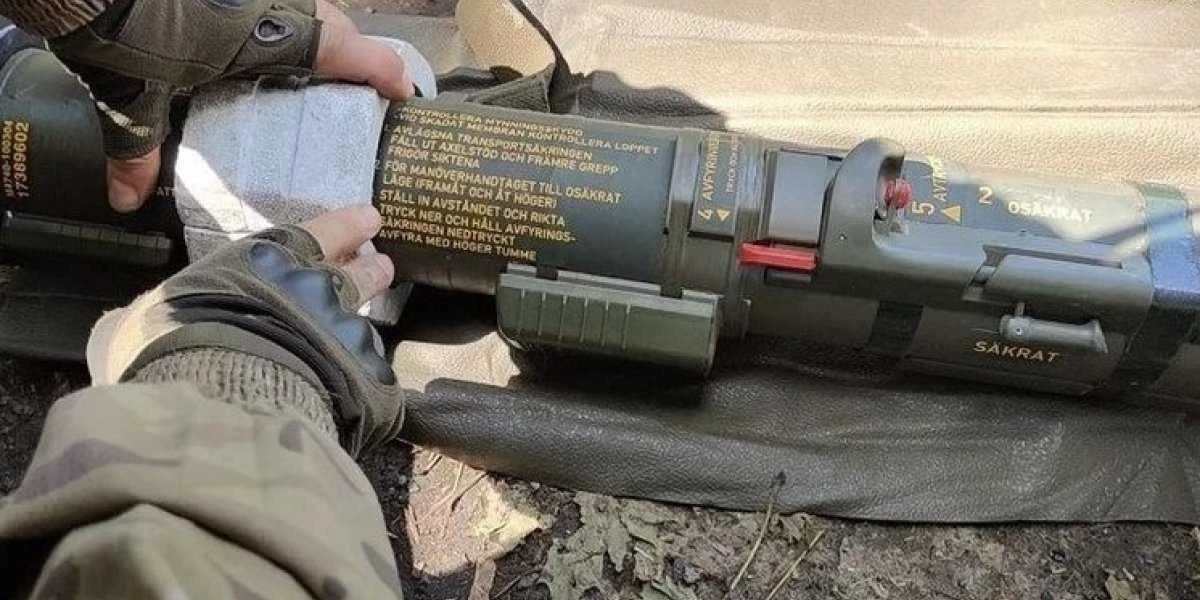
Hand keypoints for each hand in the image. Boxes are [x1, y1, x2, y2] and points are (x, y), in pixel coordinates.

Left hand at [48, 0, 414, 212]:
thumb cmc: (123, 35)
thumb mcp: (133, 98)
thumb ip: (137, 149)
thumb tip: (127, 197)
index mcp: (266, 36)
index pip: (347, 48)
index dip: (384, 71)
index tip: (403, 95)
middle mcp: (268, 5)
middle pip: (335, 23)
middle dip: (355, 53)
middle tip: (358, 87)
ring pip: (307, 4)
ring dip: (318, 31)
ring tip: (315, 65)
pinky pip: (274, 1)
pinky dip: (282, 17)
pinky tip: (262, 38)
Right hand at [90, 206, 402, 452]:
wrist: (222, 392)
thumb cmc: (172, 342)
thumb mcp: (148, 320)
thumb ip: (156, 317)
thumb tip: (128, 327)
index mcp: (265, 263)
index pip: (315, 235)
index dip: (344, 227)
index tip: (367, 219)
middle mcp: (315, 290)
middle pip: (353, 274)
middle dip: (368, 267)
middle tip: (381, 261)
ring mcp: (344, 334)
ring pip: (367, 318)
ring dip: (372, 309)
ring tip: (382, 305)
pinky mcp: (364, 381)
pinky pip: (373, 376)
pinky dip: (371, 377)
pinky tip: (374, 384)